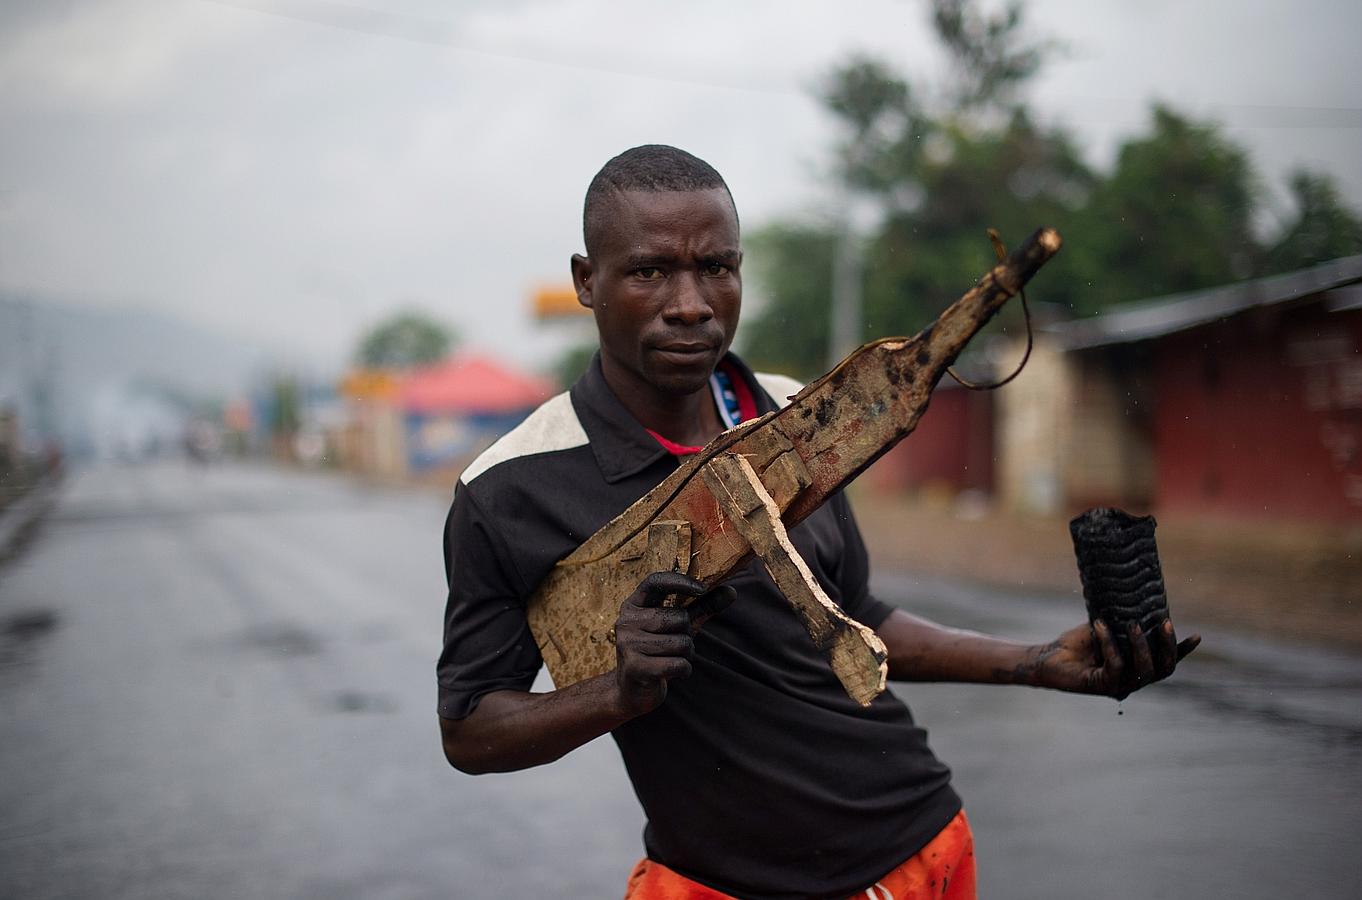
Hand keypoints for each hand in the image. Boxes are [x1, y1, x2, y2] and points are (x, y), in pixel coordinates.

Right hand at [612, 572, 735, 717]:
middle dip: (688, 633)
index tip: (702, 589)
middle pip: (678, 618)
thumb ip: (702, 607)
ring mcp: (628, 644)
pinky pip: (678, 664)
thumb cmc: (659, 650)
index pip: (656, 582)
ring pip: (681, 643)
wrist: (633, 688)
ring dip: (686, 654)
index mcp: (634, 604)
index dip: (680, 582)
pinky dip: (684, 669)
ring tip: (672, 658)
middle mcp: (626, 621)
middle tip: (676, 644)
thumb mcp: (679, 625)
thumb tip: (731, 591)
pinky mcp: (635, 668)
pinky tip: (672, 671)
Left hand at [1029, 618, 1200, 699]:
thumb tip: (1142, 606)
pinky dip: (1109, 643)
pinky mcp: (1101, 687)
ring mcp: (1118, 687)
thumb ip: (1125, 624)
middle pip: (1163, 670)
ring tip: (1133, 623)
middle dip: (1167, 646)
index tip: (1197, 636)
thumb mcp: (1106, 629)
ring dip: (1141, 645)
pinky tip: (1098, 625)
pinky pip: (1115, 666)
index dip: (1182, 652)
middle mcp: (1131, 681)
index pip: (1165, 662)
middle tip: (1164, 622)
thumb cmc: (1076, 644)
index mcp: (1135, 668)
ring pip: (1144, 671)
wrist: (1047, 658)